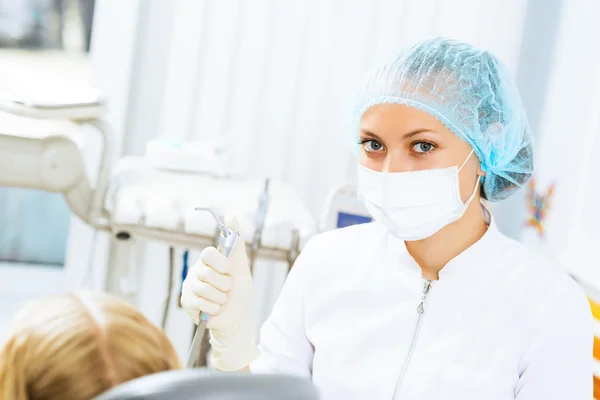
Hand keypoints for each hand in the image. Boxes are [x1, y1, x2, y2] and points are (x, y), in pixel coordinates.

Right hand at [181, 215, 258, 370]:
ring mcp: (189, 287)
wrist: (238, 317)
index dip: (221, 264)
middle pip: (206, 272)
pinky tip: (215, 308)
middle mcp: (196, 271)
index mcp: (208, 260)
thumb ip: (237, 240)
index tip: (230, 271)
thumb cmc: (240, 291)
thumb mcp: (241, 264)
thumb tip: (232, 214)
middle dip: (223, 284)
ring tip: (222, 300)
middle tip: (227, 289)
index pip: (208, 253)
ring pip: (203, 289)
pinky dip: (213, 308)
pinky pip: (199, 303)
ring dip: (219, 297)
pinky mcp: (186, 302)